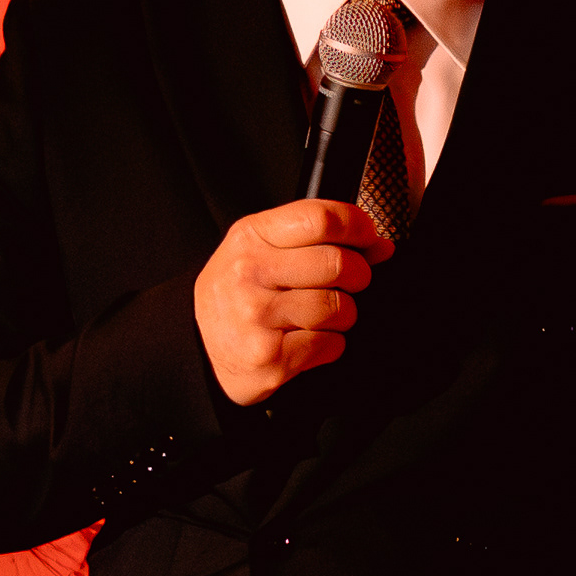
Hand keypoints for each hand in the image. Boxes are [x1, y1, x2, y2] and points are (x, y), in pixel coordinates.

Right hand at [193, 199, 391, 405]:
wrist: (196, 348)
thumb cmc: (237, 295)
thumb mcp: (261, 250)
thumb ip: (315, 240)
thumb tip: (380, 245)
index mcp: (249, 238)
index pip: (319, 218)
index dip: (356, 225)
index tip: (368, 236)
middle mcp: (249, 274)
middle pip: (338, 263)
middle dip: (357, 274)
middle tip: (348, 282)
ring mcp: (257, 317)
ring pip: (339, 307)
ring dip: (343, 314)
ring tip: (321, 316)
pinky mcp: (271, 357)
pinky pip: (331, 344)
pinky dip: (330, 345)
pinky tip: (308, 340)